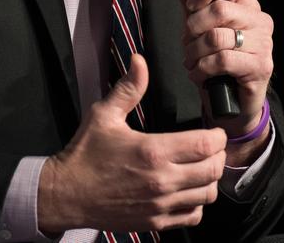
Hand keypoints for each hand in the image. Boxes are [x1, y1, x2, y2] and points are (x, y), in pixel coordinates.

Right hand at [37, 54, 226, 235]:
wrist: (65, 194)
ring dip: (210, 179)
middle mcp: (161, 181)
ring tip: (201, 167)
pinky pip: (193, 216)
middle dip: (219, 155)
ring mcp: (159, 205)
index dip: (218, 136)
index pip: (206, 145)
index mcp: (153, 151)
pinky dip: (197, 203)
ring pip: (207, 194)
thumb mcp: (104, 115)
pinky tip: (188, 191)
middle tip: (211, 148)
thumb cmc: (84, 155)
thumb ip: (128, 88)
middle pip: (213, 170)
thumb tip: (140, 61)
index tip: (214, 131)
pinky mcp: (155, 222)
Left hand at [173, 0, 274, 159]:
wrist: (233, 103)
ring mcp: (264, 44)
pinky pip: (222, 60)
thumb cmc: (217, 62)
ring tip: (192, 62)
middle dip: (193, 29)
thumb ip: (193, 0)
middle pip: (220, 10)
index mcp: (247, 5)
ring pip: (216, 37)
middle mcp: (260, 20)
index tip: (190, 6)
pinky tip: (199, 74)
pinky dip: (202, 69)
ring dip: (194, 53)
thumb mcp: (202, 29)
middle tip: (187, 44)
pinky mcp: (261, 66)